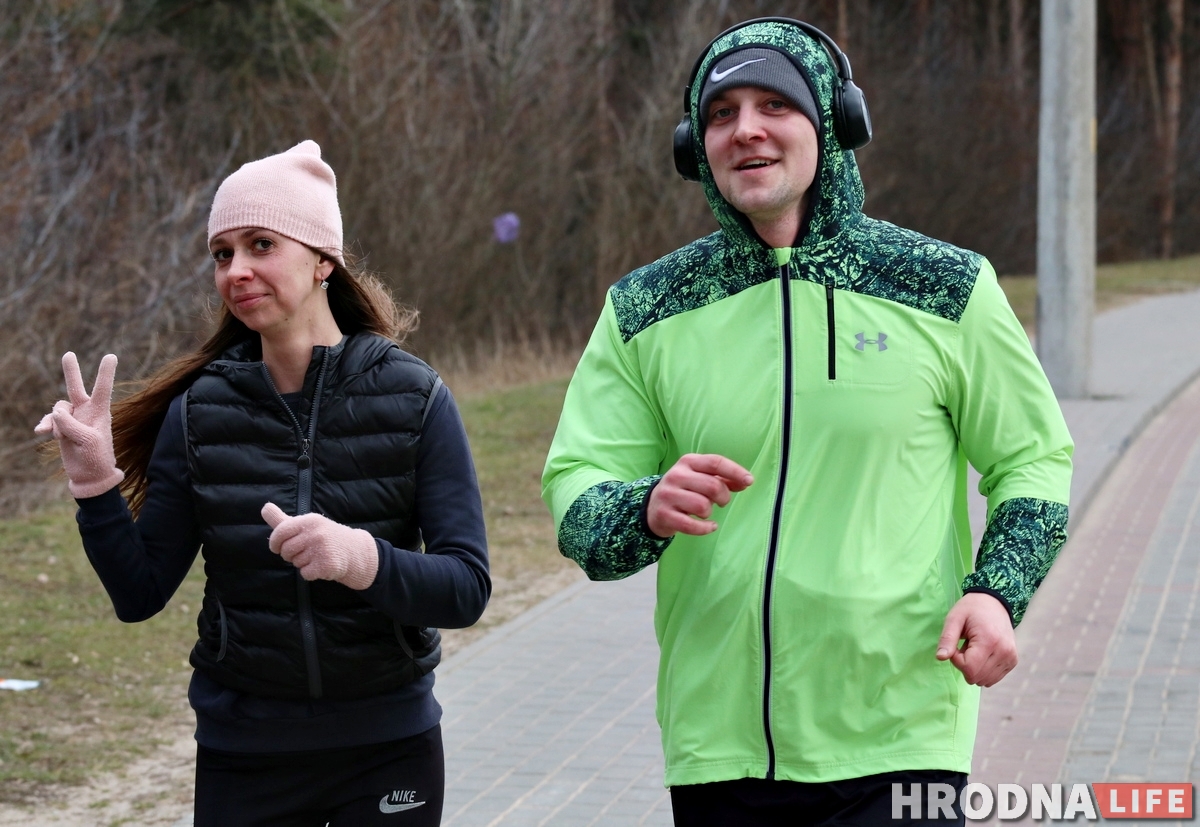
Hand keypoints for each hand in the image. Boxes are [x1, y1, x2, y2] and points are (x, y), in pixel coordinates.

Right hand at [34, 352, 124, 498]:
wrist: (89, 476)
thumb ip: (71, 424)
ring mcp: (73, 420)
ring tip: (61, 438)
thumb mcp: (88, 441)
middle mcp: (86, 412)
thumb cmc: (96, 458)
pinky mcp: (62, 428)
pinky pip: (50, 420)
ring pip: (58, 409)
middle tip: (68, 353)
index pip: (102, 389)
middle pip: (76, 388)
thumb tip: (56, 411)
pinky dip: (45, 425)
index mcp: (99, 413)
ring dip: (55, 423)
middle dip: (71, 371)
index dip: (106, 372)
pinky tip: (40, 432)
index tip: (111, 355)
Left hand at [261, 503, 378, 589]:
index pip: (280, 532)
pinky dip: (311, 573)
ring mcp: (322, 549)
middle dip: (291, 555)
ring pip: (296, 563)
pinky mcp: (327, 565)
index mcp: (310, 520)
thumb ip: (283, 519)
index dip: (274, 542)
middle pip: (285, 551)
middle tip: (305, 552)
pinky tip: (322, 565)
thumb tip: (264, 507)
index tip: (277, 547)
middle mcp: (316, 533)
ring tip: (317, 556)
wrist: (354, 551)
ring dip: (303, 563)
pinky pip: (305, 574)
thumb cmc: (324, 537)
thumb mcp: (306, 525)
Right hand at [646, 453, 753, 537]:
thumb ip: (722, 478)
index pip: (715, 462)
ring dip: (710, 512)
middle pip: (712, 486)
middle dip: (724, 497)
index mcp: (688, 462)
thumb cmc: (684, 490)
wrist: (652, 506)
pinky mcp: (664, 515)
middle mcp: (676, 475)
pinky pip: (691, 525)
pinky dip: (705, 528)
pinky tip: (710, 526)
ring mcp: (668, 495)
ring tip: (705, 512)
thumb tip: (746, 482)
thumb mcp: (699, 477)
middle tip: (721, 502)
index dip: (735, 471)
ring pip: (702, 506)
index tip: (749, 481)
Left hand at [936, 592, 1017, 686]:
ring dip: (974, 668)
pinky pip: (994, 678)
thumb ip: (947, 639)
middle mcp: (1004, 652)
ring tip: (974, 649)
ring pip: (985, 681)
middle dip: (965, 665)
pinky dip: (984, 671)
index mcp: (989, 640)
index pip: (969, 668)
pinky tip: (983, 654)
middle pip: (976, 677)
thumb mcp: (954, 618)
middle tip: (965, 647)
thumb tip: (940, 657)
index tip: (956, 646)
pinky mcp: (1013, 661)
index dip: (957, 660)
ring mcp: (1011, 658)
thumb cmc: (971, 609)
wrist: (995, 602)